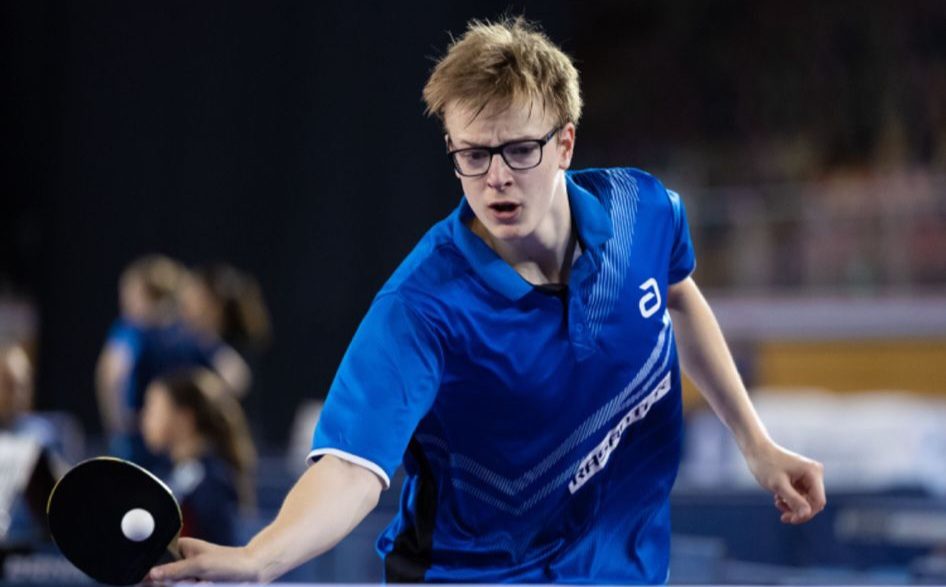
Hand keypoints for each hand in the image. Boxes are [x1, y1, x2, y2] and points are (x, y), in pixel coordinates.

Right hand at [147, 537, 262, 583]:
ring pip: (174, 584)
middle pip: (163, 576)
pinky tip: (205, 583)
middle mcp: (182, 558)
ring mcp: (188, 572)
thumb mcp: (199, 566)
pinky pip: (184, 586)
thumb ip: (174, 571)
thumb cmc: (228, 563)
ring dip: (185, 585)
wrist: (251, 572)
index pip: (156, 557)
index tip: (159, 578)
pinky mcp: (194, 582)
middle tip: (194, 580)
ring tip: (203, 582)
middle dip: (175, 582)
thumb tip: (149, 574)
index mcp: (180, 546)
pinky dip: (191, 586)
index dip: (153, 570)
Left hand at [745, 441, 825, 523]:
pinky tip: (778, 497)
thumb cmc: (765, 465)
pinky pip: (801, 496)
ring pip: (806, 501)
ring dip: (792, 506)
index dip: (806, 514)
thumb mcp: (778, 485)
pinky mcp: (801, 479)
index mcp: (813, 473)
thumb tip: (806, 515)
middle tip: (783, 516)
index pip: (818, 502)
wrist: (756, 450)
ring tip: (777, 502)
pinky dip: (790, 500)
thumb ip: (793, 500)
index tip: (790, 519)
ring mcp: (808, 476)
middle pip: (813, 503)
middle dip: (798, 511)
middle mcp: (814, 474)